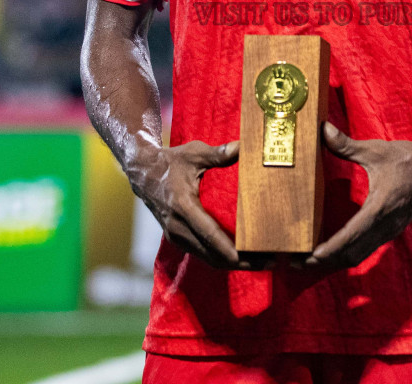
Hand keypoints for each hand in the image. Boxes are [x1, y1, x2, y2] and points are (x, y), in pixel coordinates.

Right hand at [131, 139, 257, 270]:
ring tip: (260, 261)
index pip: (208, 234)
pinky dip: (221, 258)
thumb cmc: (171, 162)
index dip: (229, 249)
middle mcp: (177, 226)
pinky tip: (241, 256)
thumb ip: (218, 153)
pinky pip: (202, 254)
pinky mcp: (177, 238)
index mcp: (183, 206)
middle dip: (240, 262)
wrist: (143, 174)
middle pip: (212, 254)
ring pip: (207, 258)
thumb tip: (243, 146)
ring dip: (233, 263)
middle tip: (268, 261)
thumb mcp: (194, 153)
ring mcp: (175, 235)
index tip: (249, 257)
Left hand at [305, 123, 411, 269]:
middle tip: (295, 261)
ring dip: (333, 262)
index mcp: (380, 208)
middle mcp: (385, 226)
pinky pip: (366, 249)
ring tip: (308, 260)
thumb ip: (347, 145)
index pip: (350, 237)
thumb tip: (323, 130)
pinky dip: (347, 254)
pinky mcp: (391, 231)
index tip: (307, 257)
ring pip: (358, 256)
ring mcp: (389, 231)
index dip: (327, 250)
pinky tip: (332, 251)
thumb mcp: (377, 150)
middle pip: (350, 255)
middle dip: (323, 262)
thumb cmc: (410, 159)